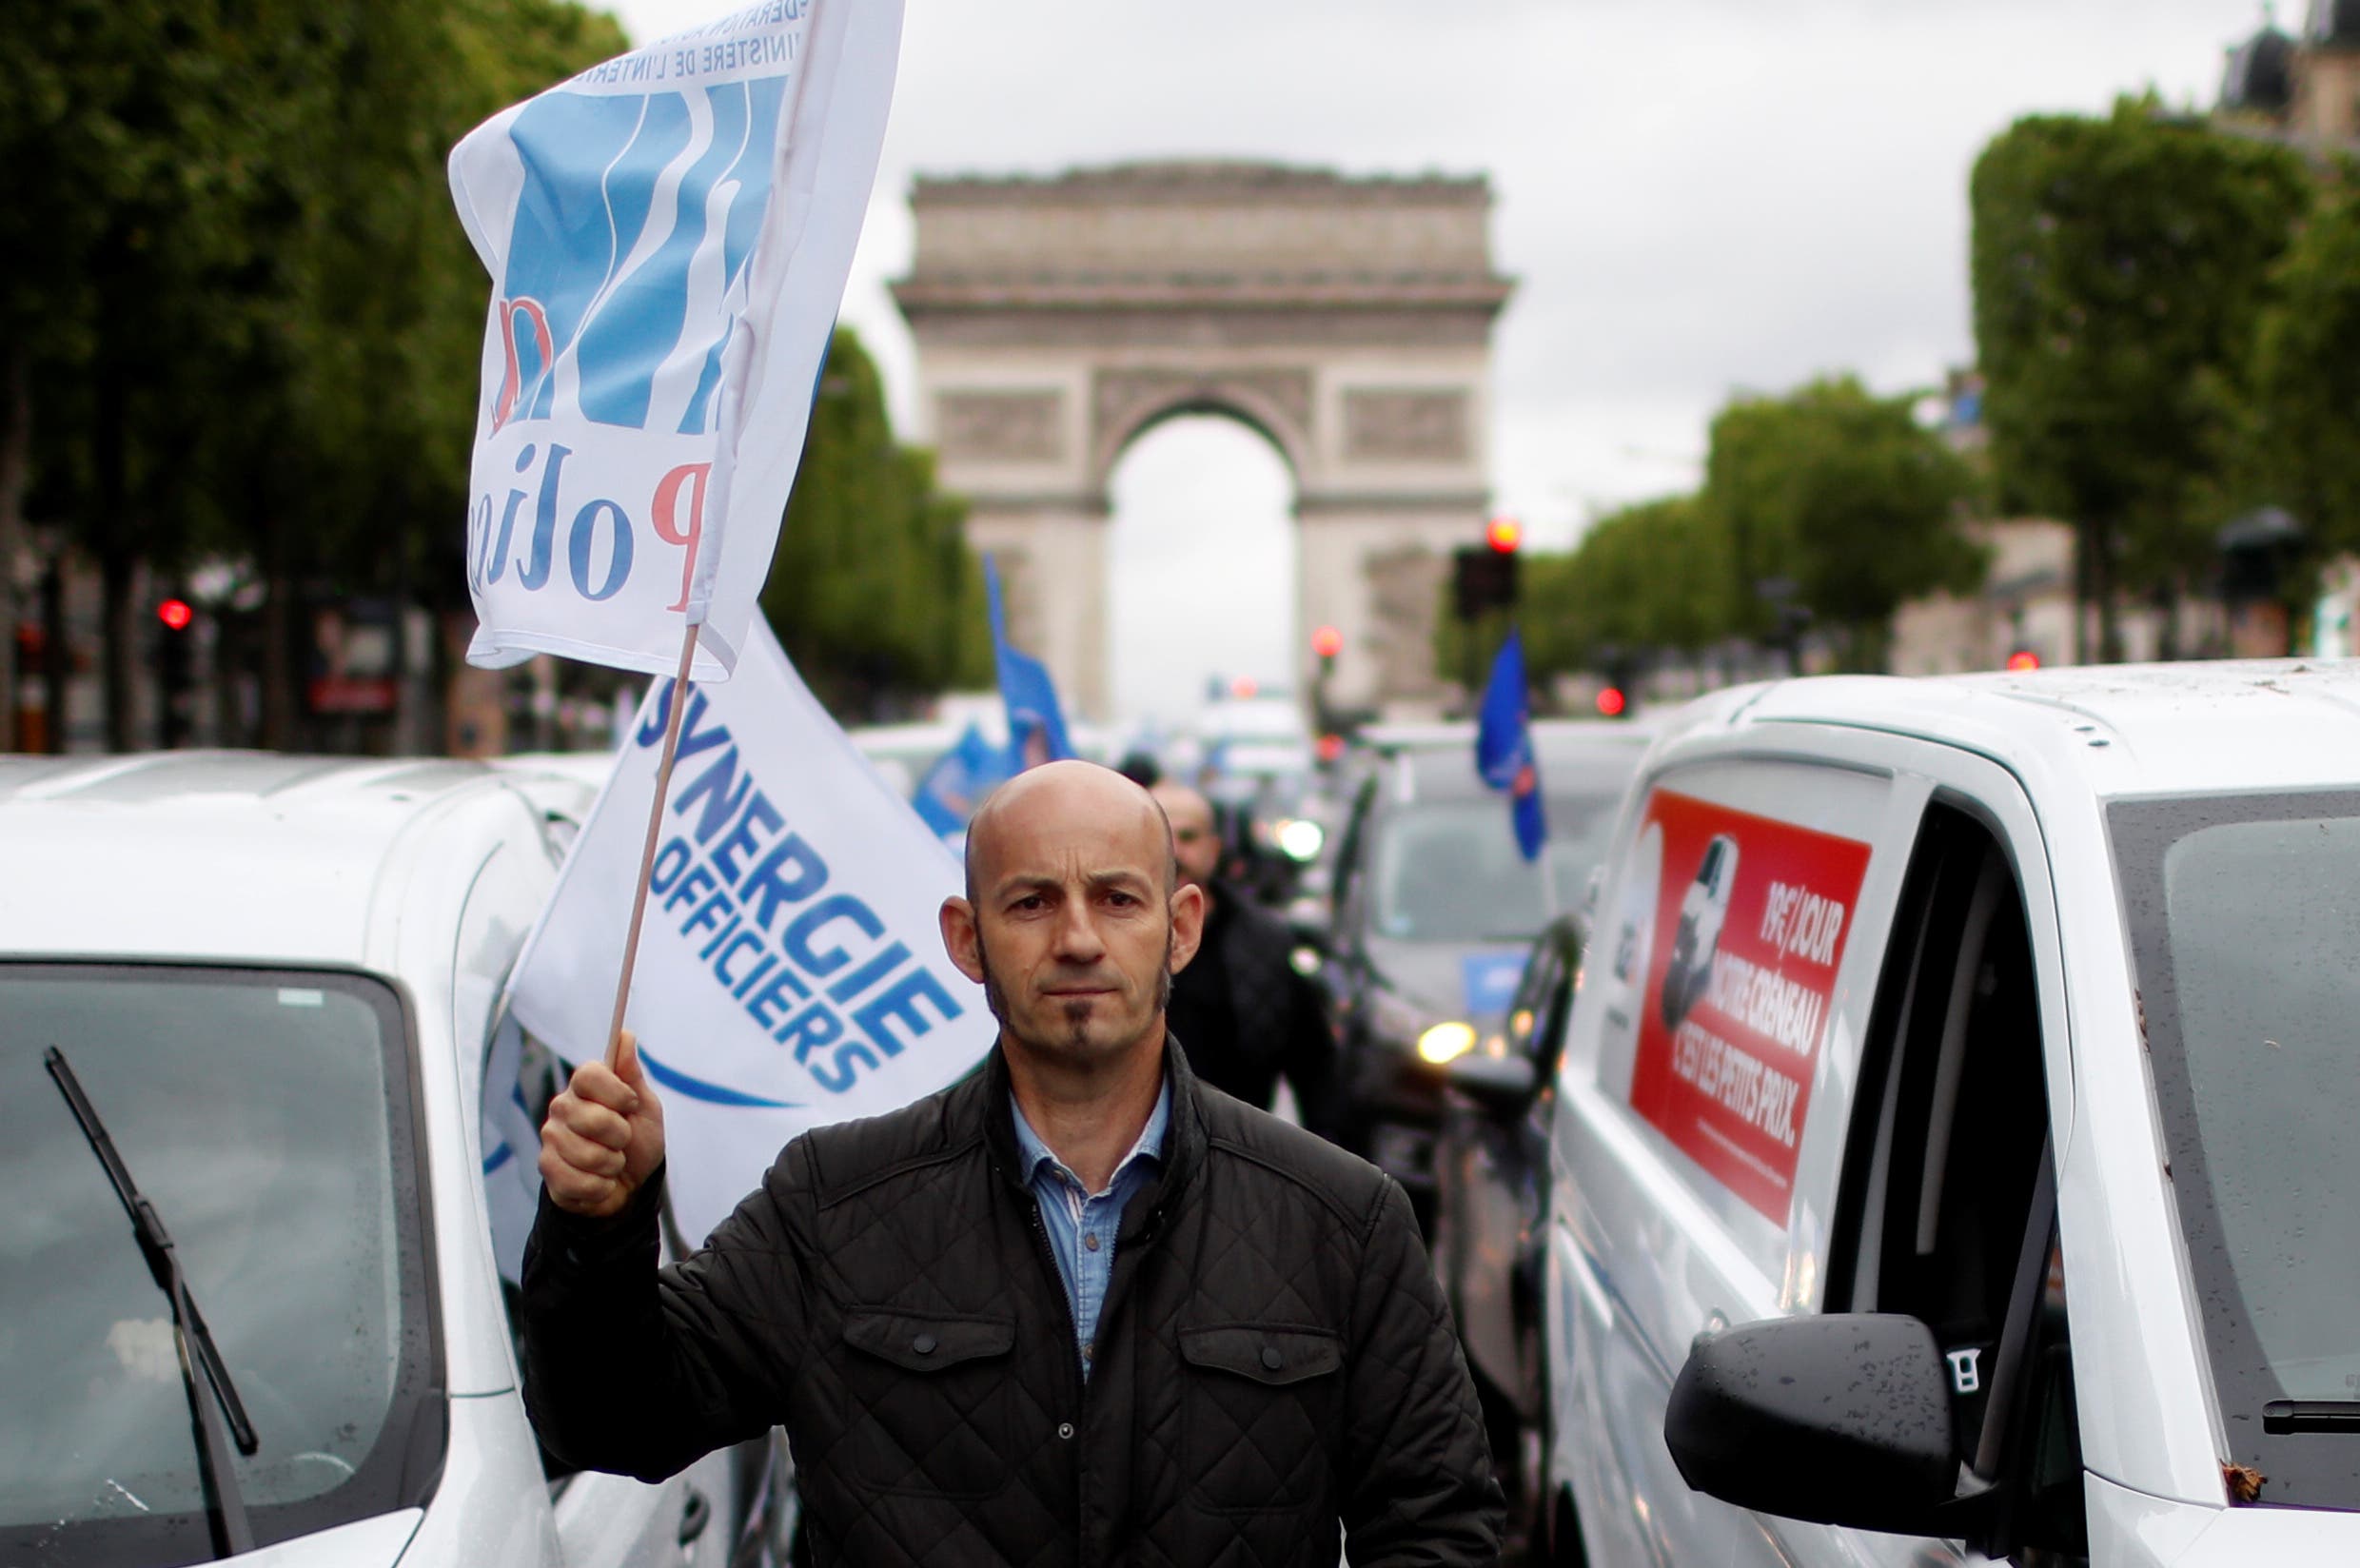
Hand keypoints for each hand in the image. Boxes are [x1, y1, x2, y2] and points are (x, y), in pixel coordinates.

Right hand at [539, 1029, 664, 1217]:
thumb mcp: (645, 1108)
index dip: (616, 1093)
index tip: (630, 1104)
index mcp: (585, 1087)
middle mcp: (562, 1108)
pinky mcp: (547, 1170)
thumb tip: (626, 1036)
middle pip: (592, 1118)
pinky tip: (599, 1181)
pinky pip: (579, 1181)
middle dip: (620, 1136)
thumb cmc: (638, 1143)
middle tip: (622, 1140)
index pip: (588, 1074)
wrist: (630, 1187)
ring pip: (588, 1154)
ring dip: (612, 1164)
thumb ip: (632, 1075)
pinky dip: (600, 1186)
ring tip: (611, 1162)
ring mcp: (551, 1139)